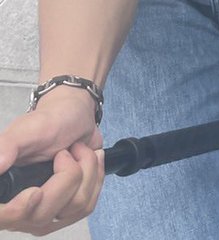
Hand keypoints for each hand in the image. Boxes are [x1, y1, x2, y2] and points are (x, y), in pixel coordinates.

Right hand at [0, 98, 102, 234]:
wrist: (77, 116)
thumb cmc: (50, 120)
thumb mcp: (26, 128)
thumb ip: (7, 145)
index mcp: (5, 188)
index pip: (3, 217)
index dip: (18, 211)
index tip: (35, 192)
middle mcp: (20, 206)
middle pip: (43, 214)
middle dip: (66, 175)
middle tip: (64, 153)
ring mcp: (45, 211)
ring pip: (72, 210)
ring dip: (86, 171)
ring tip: (78, 152)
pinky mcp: (67, 210)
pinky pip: (86, 207)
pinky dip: (95, 178)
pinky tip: (89, 162)